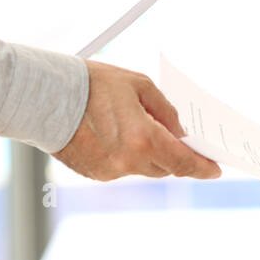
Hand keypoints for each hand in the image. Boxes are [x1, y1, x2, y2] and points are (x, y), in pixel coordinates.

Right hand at [52, 60, 220, 181]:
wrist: (45, 96)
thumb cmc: (92, 85)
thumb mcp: (139, 86)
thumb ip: (166, 112)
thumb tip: (179, 131)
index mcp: (143, 140)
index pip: (183, 162)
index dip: (202, 167)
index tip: (214, 170)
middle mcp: (128, 162)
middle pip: (165, 167)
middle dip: (173, 154)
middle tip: (176, 139)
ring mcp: (110, 171)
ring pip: (143, 169)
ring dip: (148, 154)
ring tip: (135, 127)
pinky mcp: (94, 174)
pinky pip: (122, 169)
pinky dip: (126, 156)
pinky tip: (114, 135)